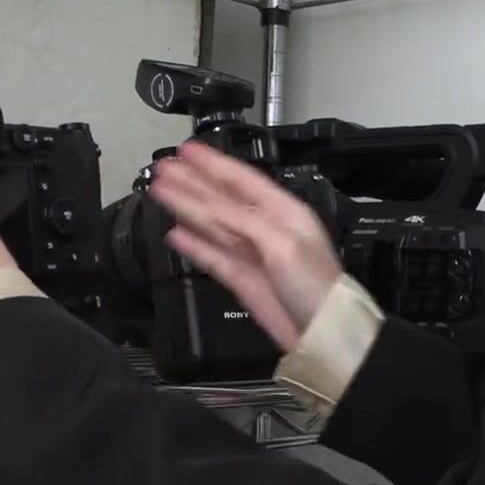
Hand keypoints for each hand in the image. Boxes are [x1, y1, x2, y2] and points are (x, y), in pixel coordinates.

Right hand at [147, 141, 342, 351]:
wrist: (322, 334)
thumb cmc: (319, 287)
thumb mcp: (283, 244)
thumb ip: (246, 222)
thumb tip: (212, 207)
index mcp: (283, 212)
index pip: (241, 179)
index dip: (213, 164)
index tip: (188, 150)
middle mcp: (266, 229)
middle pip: (221, 199)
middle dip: (193, 182)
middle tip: (166, 167)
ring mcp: (252, 254)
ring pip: (212, 224)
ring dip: (187, 207)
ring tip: (161, 192)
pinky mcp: (242, 279)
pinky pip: (212, 256)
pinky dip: (193, 245)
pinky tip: (177, 234)